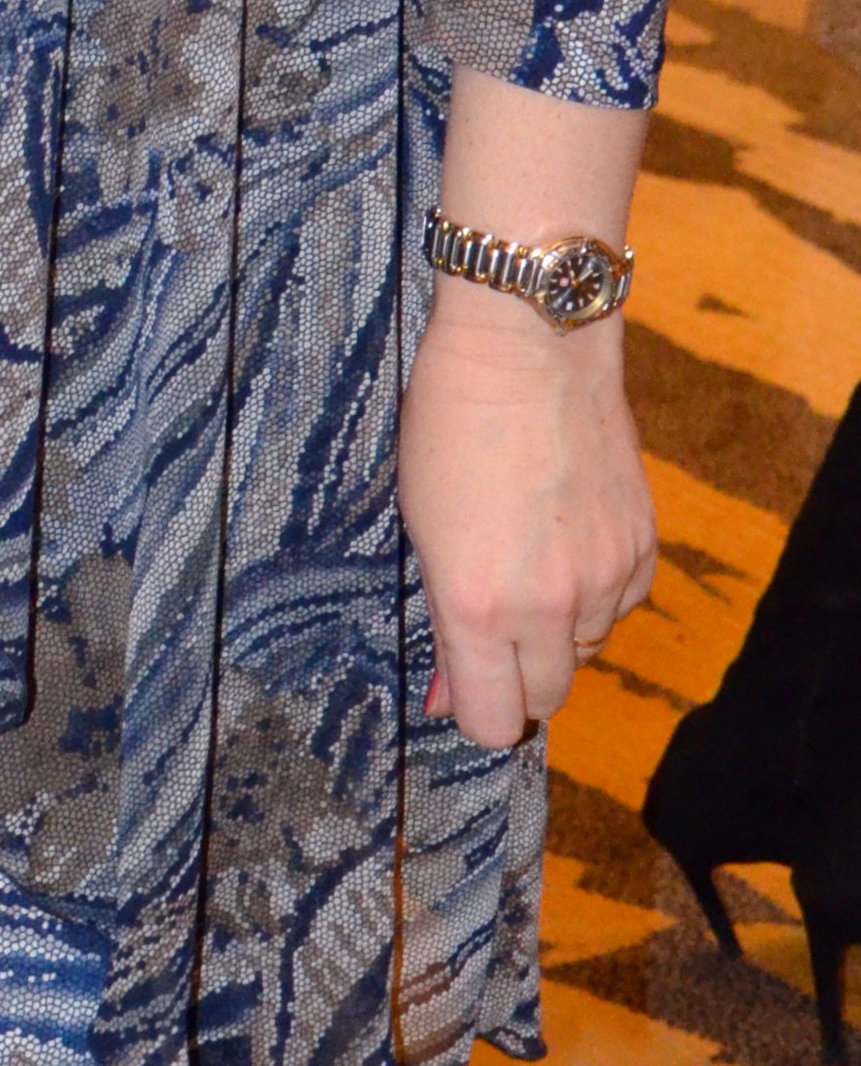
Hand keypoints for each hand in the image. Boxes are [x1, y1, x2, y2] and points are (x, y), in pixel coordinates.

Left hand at [398, 290, 653, 746]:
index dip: (473, 711)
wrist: (528, 346)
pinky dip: (595, 592)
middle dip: (515, 678)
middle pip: (544, 699)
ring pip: (585, 652)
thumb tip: (453, 692)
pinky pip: (620, 605)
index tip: (460, 688)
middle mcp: (548, 606)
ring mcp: (604, 578)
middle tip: (491, 630)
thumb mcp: (422, 524)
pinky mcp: (643, 548)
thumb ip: (446, 616)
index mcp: (479, 605)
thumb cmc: (452, 422)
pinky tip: (565, 543)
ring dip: (556, 633)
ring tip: (525, 564)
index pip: (492, 719)